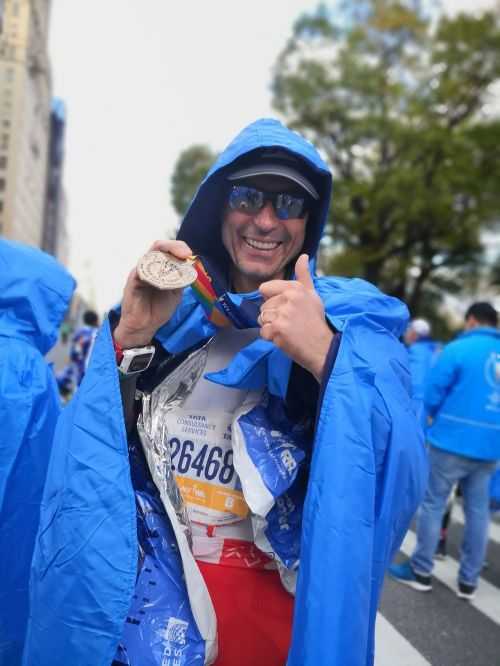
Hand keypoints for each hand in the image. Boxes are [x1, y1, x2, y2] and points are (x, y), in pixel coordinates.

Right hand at [114, 239, 192, 348]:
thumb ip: (181, 280)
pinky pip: (140, 271)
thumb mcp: (175, 293)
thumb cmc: (158, 309)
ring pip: (150, 256)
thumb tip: (191, 268)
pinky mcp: (133, 282)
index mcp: (159, 268)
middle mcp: (149, 267)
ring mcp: (140, 273)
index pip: (168, 250)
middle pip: (159, 248)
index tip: (189, 255)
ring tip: (177, 260)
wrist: (145, 326)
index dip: (179, 248)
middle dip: (173, 247)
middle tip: (185, 253)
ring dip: (164, 255)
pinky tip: (162, 275)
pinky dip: (152, 271)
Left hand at [258, 254, 333, 382]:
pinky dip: (270, 338)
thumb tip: (303, 256)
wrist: (323, 346)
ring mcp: (282, 314)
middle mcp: (288, 298)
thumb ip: (304, 275)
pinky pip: (263, 332)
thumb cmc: (316, 321)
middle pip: (263, 306)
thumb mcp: (312, 294)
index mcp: (295, 288)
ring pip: (262, 319)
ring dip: (271, 327)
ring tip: (287, 330)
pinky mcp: (278, 329)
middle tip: (290, 323)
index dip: (271, 300)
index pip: (264, 289)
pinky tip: (284, 338)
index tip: (284, 308)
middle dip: (272, 316)